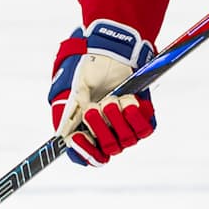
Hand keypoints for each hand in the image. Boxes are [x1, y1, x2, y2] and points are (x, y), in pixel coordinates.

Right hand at [47, 22, 155, 166]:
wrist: (114, 52)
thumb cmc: (93, 71)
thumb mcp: (78, 89)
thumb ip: (73, 111)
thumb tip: (63, 135)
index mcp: (91, 131)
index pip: (89, 156)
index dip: (84, 152)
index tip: (76, 137)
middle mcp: (110, 133)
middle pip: (108, 148)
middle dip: (99, 128)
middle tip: (93, 108)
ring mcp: (128, 127)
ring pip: (126, 140)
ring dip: (116, 120)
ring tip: (111, 99)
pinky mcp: (144, 118)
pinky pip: (144, 129)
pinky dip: (136, 116)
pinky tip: (129, 101)